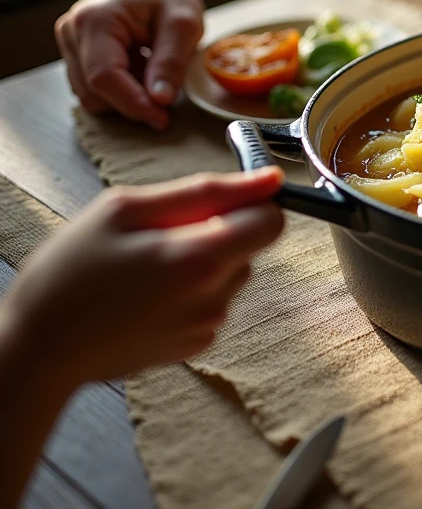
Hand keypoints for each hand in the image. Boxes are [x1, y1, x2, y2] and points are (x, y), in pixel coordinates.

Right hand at [2, 169, 283, 383]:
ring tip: (146, 265)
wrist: (38, 350)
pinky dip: (192, 288)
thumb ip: (204, 191)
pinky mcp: (197, 343)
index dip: (252, 201)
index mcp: (201, 260)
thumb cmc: (68, 275)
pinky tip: (147, 293)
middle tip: (161, 233)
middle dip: (220, 228)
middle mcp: (216, 298)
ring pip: (233, 270)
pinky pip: (213, 298)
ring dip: (204, 258)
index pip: (273, 221)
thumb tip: (268, 180)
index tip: (221, 198)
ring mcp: (209, 325)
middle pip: (252, 244)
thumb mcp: (124, 210)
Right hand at [55, 0, 204, 129]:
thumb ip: (171, 62)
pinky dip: (121, 90)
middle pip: (94, 92)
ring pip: (92, 97)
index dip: (133, 103)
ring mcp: (69, 44)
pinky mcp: (75, 56)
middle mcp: (71, 32)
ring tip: (153, 70)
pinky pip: (95, 90)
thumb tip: (159, 100)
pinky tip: (141, 70)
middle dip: (132, 102)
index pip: (104, 77)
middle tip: (168, 91)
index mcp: (94, 20)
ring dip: (127, 97)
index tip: (163, 118)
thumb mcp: (184, 24)